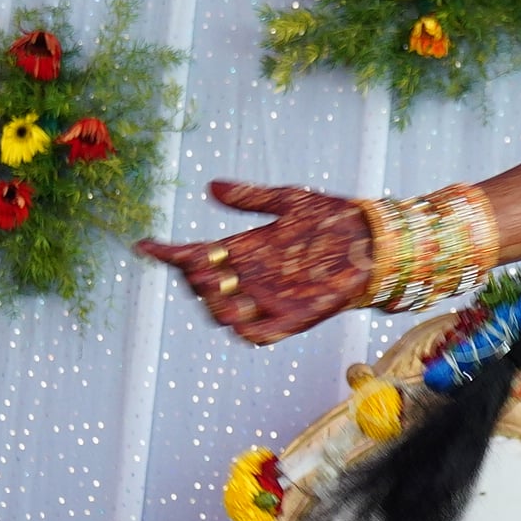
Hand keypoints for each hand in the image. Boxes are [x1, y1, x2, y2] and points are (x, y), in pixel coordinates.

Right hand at [134, 181, 370, 345]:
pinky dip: (253, 331)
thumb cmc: (332, 218)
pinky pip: (268, 333)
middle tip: (199, 268)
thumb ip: (252, 198)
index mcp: (244, 251)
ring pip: (228, 314)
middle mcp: (252, 278)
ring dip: (218, 308)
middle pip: (205, 290)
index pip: (197, 256)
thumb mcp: (289, 201)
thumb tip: (211, 187)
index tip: (145, 245)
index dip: (170, 254)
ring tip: (218, 295)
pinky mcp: (298, 316)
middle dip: (196, 282)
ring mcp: (272, 299)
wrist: (375, 239)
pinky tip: (242, 324)